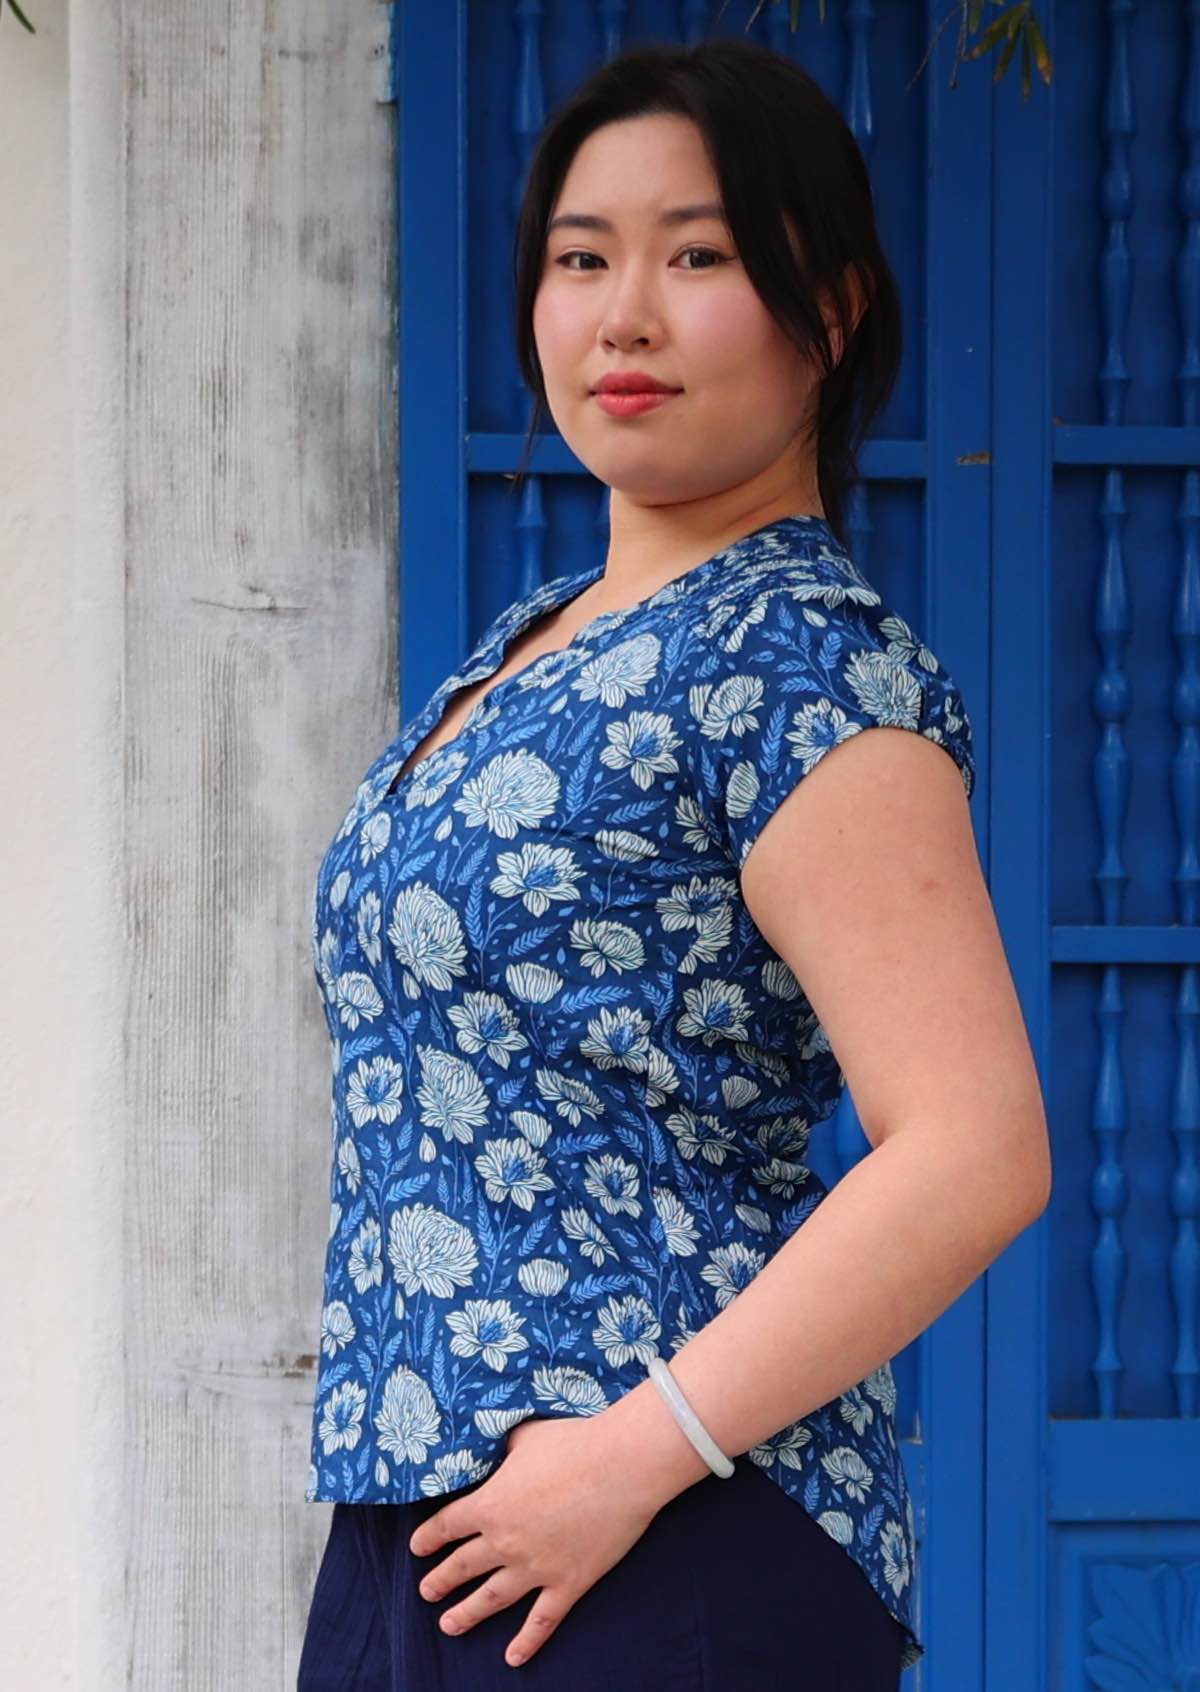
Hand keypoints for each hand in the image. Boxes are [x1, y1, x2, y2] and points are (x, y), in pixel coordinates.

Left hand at [407, 1411, 678, 1668]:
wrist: (621, 1467)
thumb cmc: (573, 1443)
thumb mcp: (526, 1436)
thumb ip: (503, 1449)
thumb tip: (495, 1446)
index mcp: (490, 1504)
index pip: (447, 1526)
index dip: (428, 1538)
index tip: (417, 1548)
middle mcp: (505, 1542)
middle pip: (462, 1567)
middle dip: (440, 1580)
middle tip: (427, 1591)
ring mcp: (535, 1568)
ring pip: (492, 1599)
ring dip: (467, 1614)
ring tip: (449, 1624)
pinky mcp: (567, 1583)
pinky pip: (542, 1620)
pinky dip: (526, 1642)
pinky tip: (513, 1657)